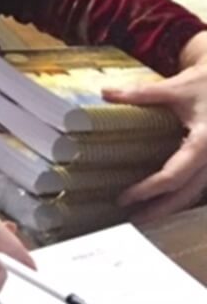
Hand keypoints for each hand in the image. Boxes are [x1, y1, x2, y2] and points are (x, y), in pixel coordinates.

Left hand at [104, 61, 206, 221]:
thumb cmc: (206, 84)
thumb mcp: (176, 87)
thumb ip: (141, 93)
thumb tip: (106, 93)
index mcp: (205, 142)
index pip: (175, 175)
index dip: (150, 189)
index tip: (126, 197)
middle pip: (186, 193)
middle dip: (159, 208)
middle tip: (131, 219)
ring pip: (193, 193)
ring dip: (168, 206)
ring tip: (141, 216)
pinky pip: (196, 185)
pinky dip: (177, 195)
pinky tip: (158, 201)